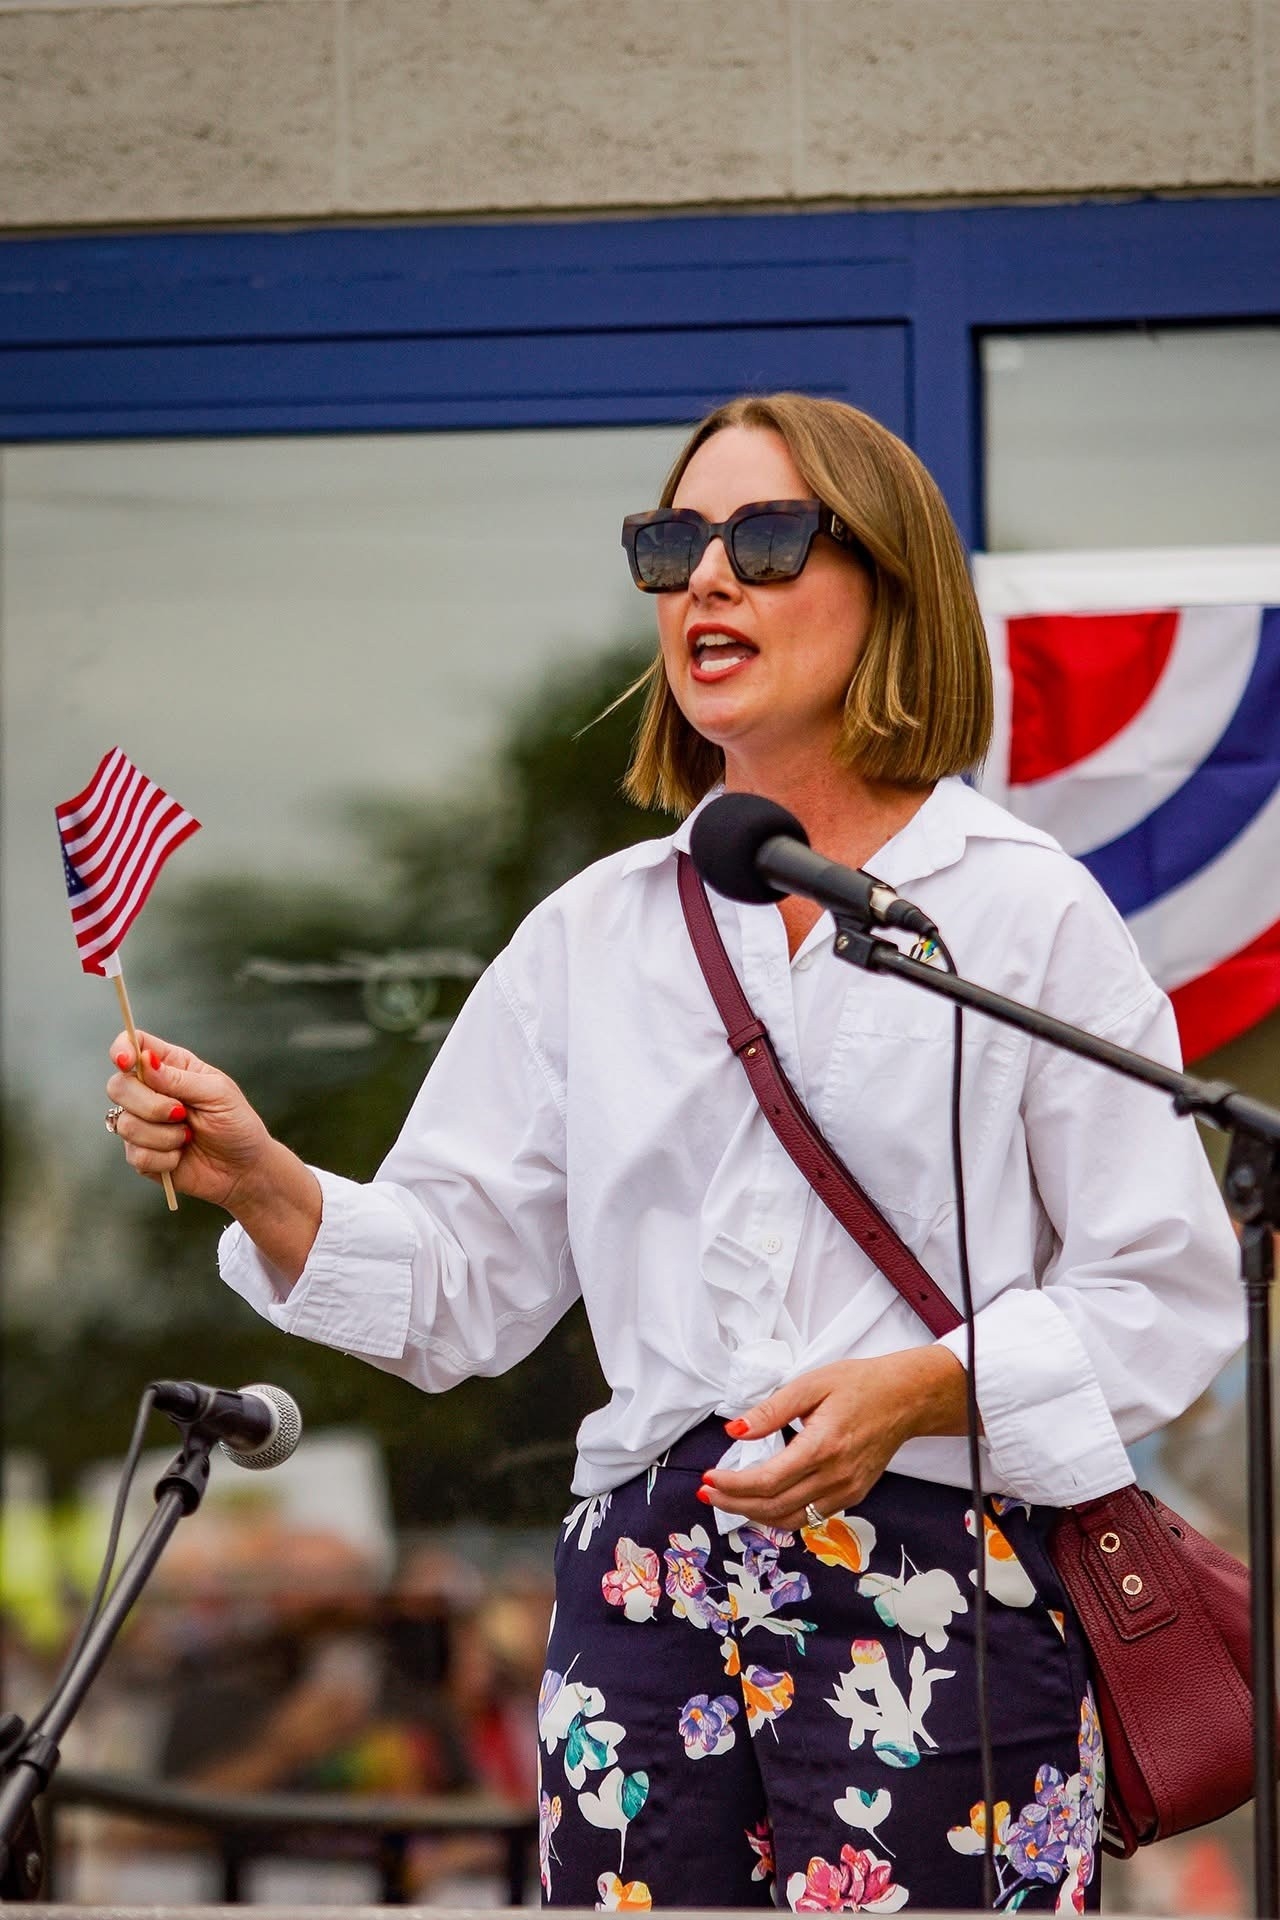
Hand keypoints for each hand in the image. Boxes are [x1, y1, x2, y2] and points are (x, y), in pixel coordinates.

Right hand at [106, 1030, 276, 1212]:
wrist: (242, 1169)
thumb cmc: (236, 1124)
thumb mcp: (217, 1094)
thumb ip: (179, 1078)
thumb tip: (143, 1059)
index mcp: (171, 1066)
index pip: (133, 1045)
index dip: (122, 1049)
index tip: (126, 1062)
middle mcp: (150, 1092)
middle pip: (118, 1086)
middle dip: (150, 1104)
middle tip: (182, 1113)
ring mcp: (142, 1123)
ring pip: (125, 1123)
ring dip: (164, 1135)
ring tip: (189, 1137)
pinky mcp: (141, 1154)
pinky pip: (135, 1154)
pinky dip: (164, 1158)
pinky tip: (181, 1156)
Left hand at [698, 1347, 971, 1528]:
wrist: (906, 1399)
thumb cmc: (859, 1384)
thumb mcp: (811, 1384)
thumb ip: (771, 1410)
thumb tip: (734, 1431)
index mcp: (822, 1446)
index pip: (767, 1481)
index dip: (733, 1485)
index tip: (708, 1478)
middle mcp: (836, 1477)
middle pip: (774, 1506)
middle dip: (735, 1504)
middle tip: (707, 1492)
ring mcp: (847, 1491)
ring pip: (791, 1520)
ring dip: (755, 1515)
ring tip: (728, 1501)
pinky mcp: (853, 1495)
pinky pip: (810, 1516)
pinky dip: (781, 1515)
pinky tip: (762, 1503)